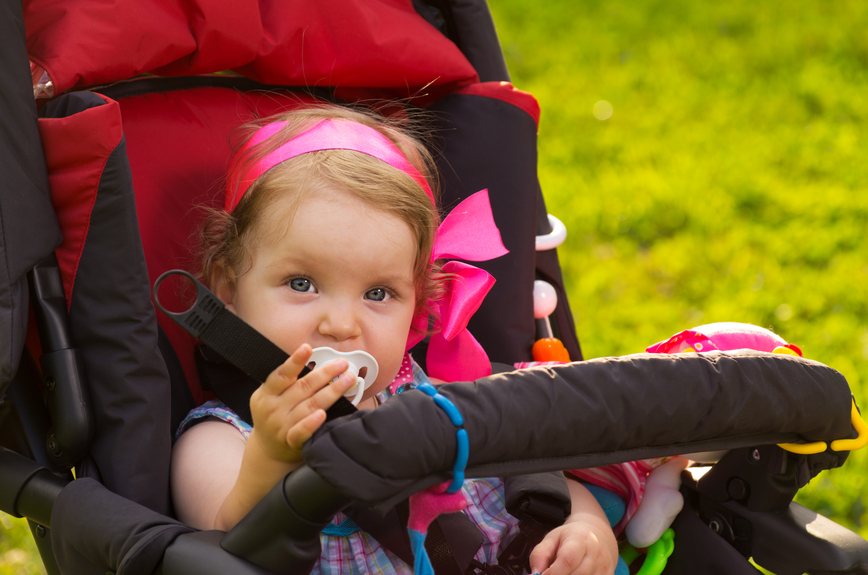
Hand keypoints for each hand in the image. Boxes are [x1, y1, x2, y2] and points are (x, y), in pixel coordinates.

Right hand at [247, 343, 354, 466]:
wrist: (267, 450)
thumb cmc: (275, 416)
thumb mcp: (272, 396)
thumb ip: (289, 382)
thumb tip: (318, 364)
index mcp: (267, 393)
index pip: (282, 374)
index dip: (295, 361)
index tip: (307, 348)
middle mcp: (273, 408)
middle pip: (303, 387)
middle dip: (325, 373)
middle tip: (342, 363)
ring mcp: (281, 426)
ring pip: (309, 405)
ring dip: (331, 391)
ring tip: (347, 380)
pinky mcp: (289, 441)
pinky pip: (301, 432)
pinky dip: (311, 423)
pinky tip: (322, 414)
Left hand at [529, 520, 617, 574]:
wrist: (597, 536)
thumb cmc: (570, 538)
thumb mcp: (552, 539)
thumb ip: (540, 555)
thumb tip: (535, 574)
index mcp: (580, 540)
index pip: (568, 560)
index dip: (553, 573)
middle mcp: (596, 554)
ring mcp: (605, 567)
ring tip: (562, 574)